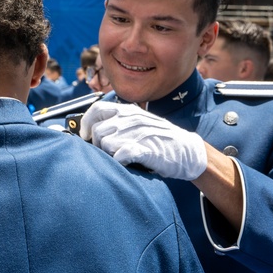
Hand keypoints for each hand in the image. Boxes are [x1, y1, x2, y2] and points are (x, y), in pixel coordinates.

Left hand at [79, 102, 207, 179]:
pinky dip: (118, 162)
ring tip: (119, 157)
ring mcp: (139, 133)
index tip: (84, 135)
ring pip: (106, 144)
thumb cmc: (160, 139)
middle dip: (97, 144)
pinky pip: (120, 155)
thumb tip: (91, 129)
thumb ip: (119, 122)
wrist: (189, 152)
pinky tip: (126, 163)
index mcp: (129, 111)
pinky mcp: (146, 149)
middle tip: (107, 153)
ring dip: (108, 154)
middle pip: (98, 130)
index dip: (85, 122)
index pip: (97, 109)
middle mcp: (132, 119)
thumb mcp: (139, 122)